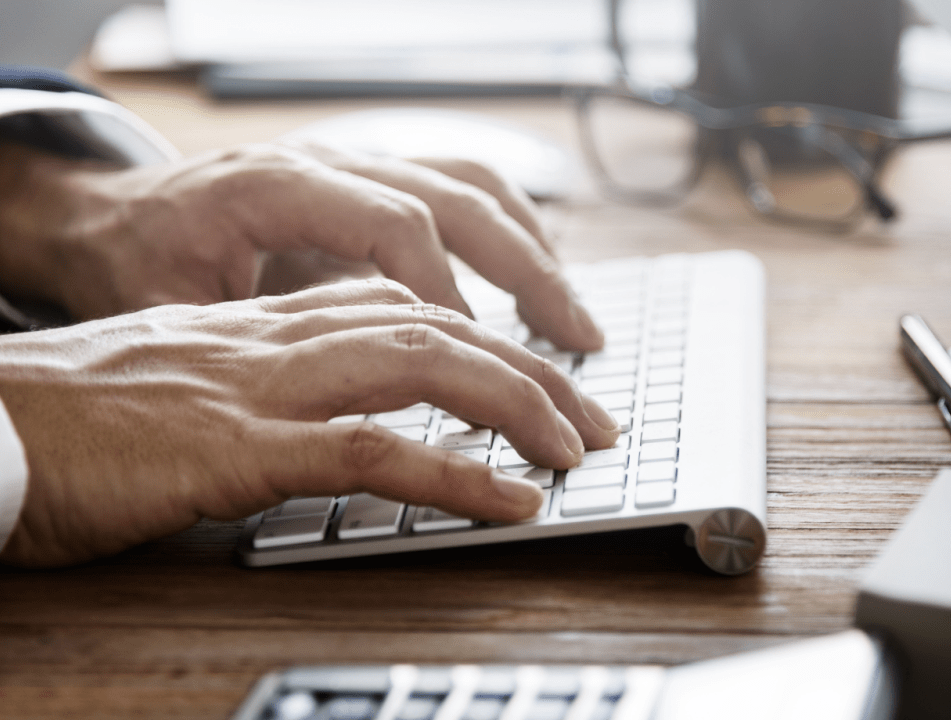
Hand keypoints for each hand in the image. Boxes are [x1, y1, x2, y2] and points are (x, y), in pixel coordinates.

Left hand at [0, 140, 602, 350]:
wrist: (112, 214)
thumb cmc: (137, 263)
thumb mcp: (169, 307)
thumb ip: (252, 338)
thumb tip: (333, 388)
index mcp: (278, 184)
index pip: (395, 223)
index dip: (446, 291)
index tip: (480, 362)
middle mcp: (334, 163)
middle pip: (460, 200)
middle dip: (530, 277)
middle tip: (577, 348)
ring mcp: (362, 167)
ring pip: (477, 188)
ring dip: (538, 256)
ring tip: (580, 327)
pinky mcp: (377, 185)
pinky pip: (466, 193)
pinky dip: (516, 240)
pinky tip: (543, 287)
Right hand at [0, 279, 620, 567]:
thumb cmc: (69, 420)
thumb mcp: (183, 387)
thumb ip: (260, 387)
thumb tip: (327, 416)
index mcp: (264, 326)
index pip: (399, 306)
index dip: (481, 335)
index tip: (536, 372)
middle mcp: (275, 340)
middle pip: (434, 327)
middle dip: (528, 368)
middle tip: (592, 416)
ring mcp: (259, 388)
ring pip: (420, 366)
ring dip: (516, 404)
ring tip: (579, 447)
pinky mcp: (235, 448)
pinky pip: (370, 451)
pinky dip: (454, 473)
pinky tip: (511, 499)